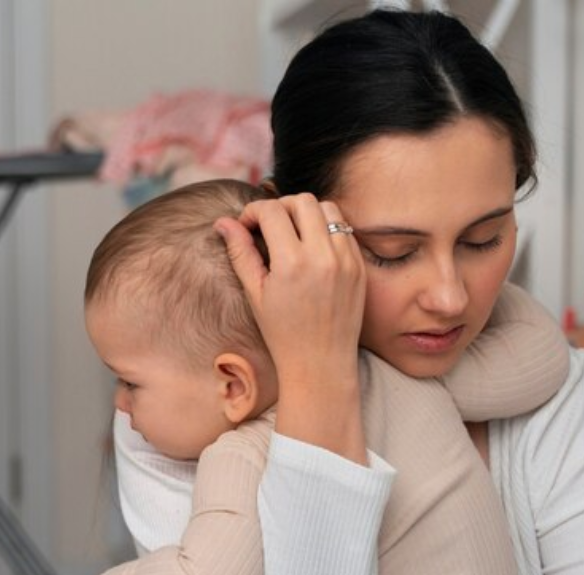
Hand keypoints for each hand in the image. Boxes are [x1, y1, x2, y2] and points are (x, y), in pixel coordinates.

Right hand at [215, 194, 366, 461]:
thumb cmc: (283, 334)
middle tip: (270, 226)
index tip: (247, 226)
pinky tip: (314, 249)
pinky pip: (345, 230)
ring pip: (328, 209)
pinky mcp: (359, 267)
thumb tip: (224, 222)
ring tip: (294, 234)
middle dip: (281, 206)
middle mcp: (323, 257)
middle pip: (302, 201)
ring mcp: (346, 261)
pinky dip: (327, 230)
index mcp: (292, 263)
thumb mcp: (256, 294)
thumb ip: (241, 253)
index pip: (271, 210)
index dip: (253, 211)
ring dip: (308, 213)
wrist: (321, 364)